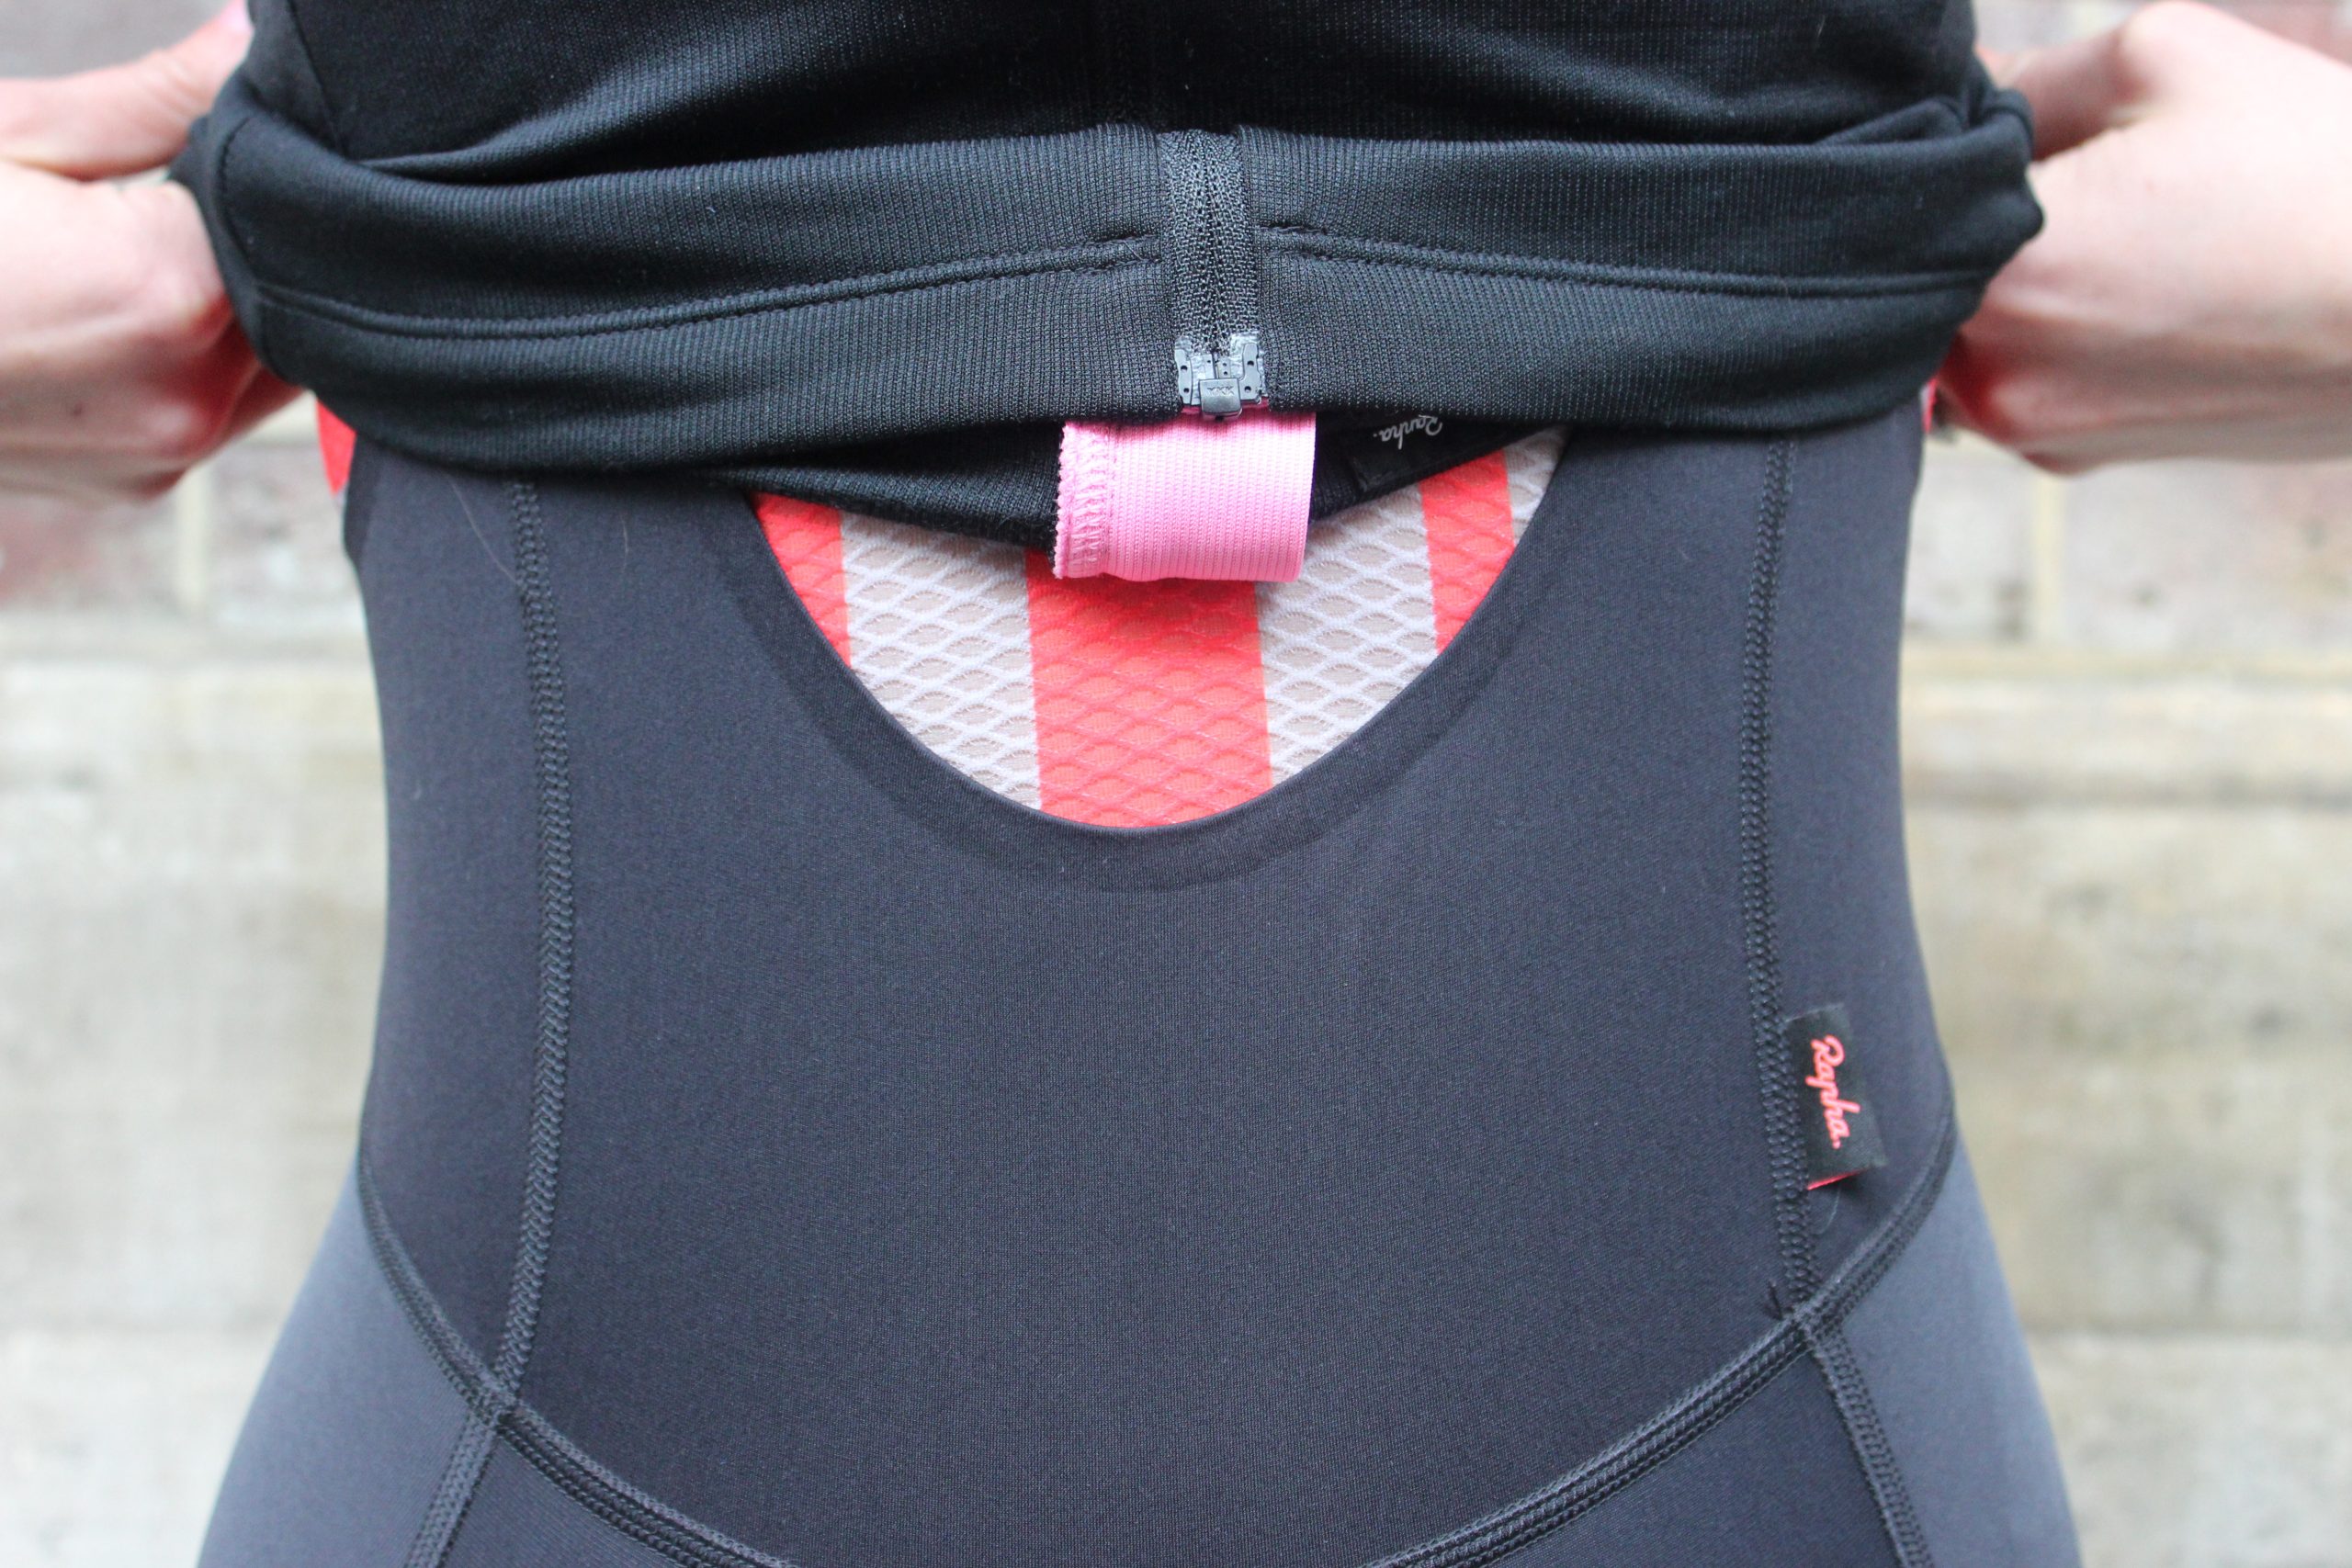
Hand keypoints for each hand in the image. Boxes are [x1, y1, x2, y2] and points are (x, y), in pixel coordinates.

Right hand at [0, 3, 296, 503]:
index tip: (222, 134)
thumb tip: (249, 43)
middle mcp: (187, 395)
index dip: (262, 166)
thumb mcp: (14, 136)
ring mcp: (163, 454)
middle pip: (296, 299)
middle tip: (170, 193)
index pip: (292, 215)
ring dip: (235, 306)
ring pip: (268, 364)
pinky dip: (192, 359)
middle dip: (255, 241)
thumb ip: (157, 100)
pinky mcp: (137, 485)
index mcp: (170, 295)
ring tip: (131, 250)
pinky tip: (113, 314)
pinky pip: (211, 411)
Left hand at [1937, 2, 2351, 470]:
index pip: (1902, 194)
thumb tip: (1963, 92)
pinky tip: (2145, 293)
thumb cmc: (2319, 177)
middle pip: (1925, 269)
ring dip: (2018, 279)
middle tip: (2086, 176)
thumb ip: (2031, 77)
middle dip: (1978, 216)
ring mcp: (2028, 429)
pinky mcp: (2073, 457)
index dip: (1943, 149)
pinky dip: (2057, 332)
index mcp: (1997, 274)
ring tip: (2132, 235)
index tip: (2003, 128)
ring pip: (1970, 324)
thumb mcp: (2170, 61)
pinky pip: (2022, 373)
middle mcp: (1990, 373)